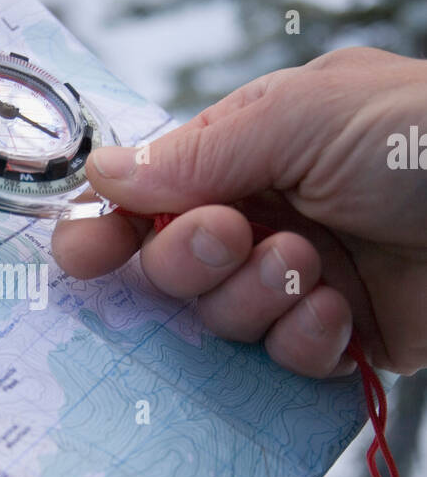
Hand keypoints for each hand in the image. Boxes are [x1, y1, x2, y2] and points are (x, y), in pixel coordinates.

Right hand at [53, 47, 426, 377]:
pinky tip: (343, 314)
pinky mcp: (342, 337)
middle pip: (171, 268)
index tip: (83, 258)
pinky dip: (306, 341)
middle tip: (233, 241)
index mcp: (248, 153)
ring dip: (256, 300)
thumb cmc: (424, 136)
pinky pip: (285, 361)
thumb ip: (199, 151)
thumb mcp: (306, 116)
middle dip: (190, 261)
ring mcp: (303, 280)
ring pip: (223, 320)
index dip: (108, 228)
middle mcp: (266, 217)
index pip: (150, 196)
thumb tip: (103, 173)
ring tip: (312, 269)